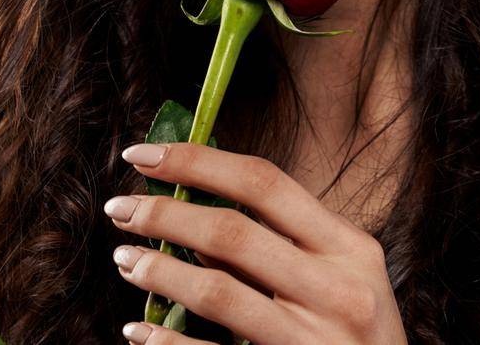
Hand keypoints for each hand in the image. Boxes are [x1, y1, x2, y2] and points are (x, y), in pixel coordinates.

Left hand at [104, 140, 406, 344]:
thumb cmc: (360, 335)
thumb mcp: (344, 277)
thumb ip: (287, 244)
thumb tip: (197, 209)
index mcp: (351, 248)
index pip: (264, 184)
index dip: (197, 162)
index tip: (143, 154)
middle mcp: (337, 290)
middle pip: (232, 234)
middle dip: (164, 214)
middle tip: (119, 207)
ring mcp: (312, 341)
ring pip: (217, 293)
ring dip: (158, 273)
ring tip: (125, 260)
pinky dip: (168, 342)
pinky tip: (139, 332)